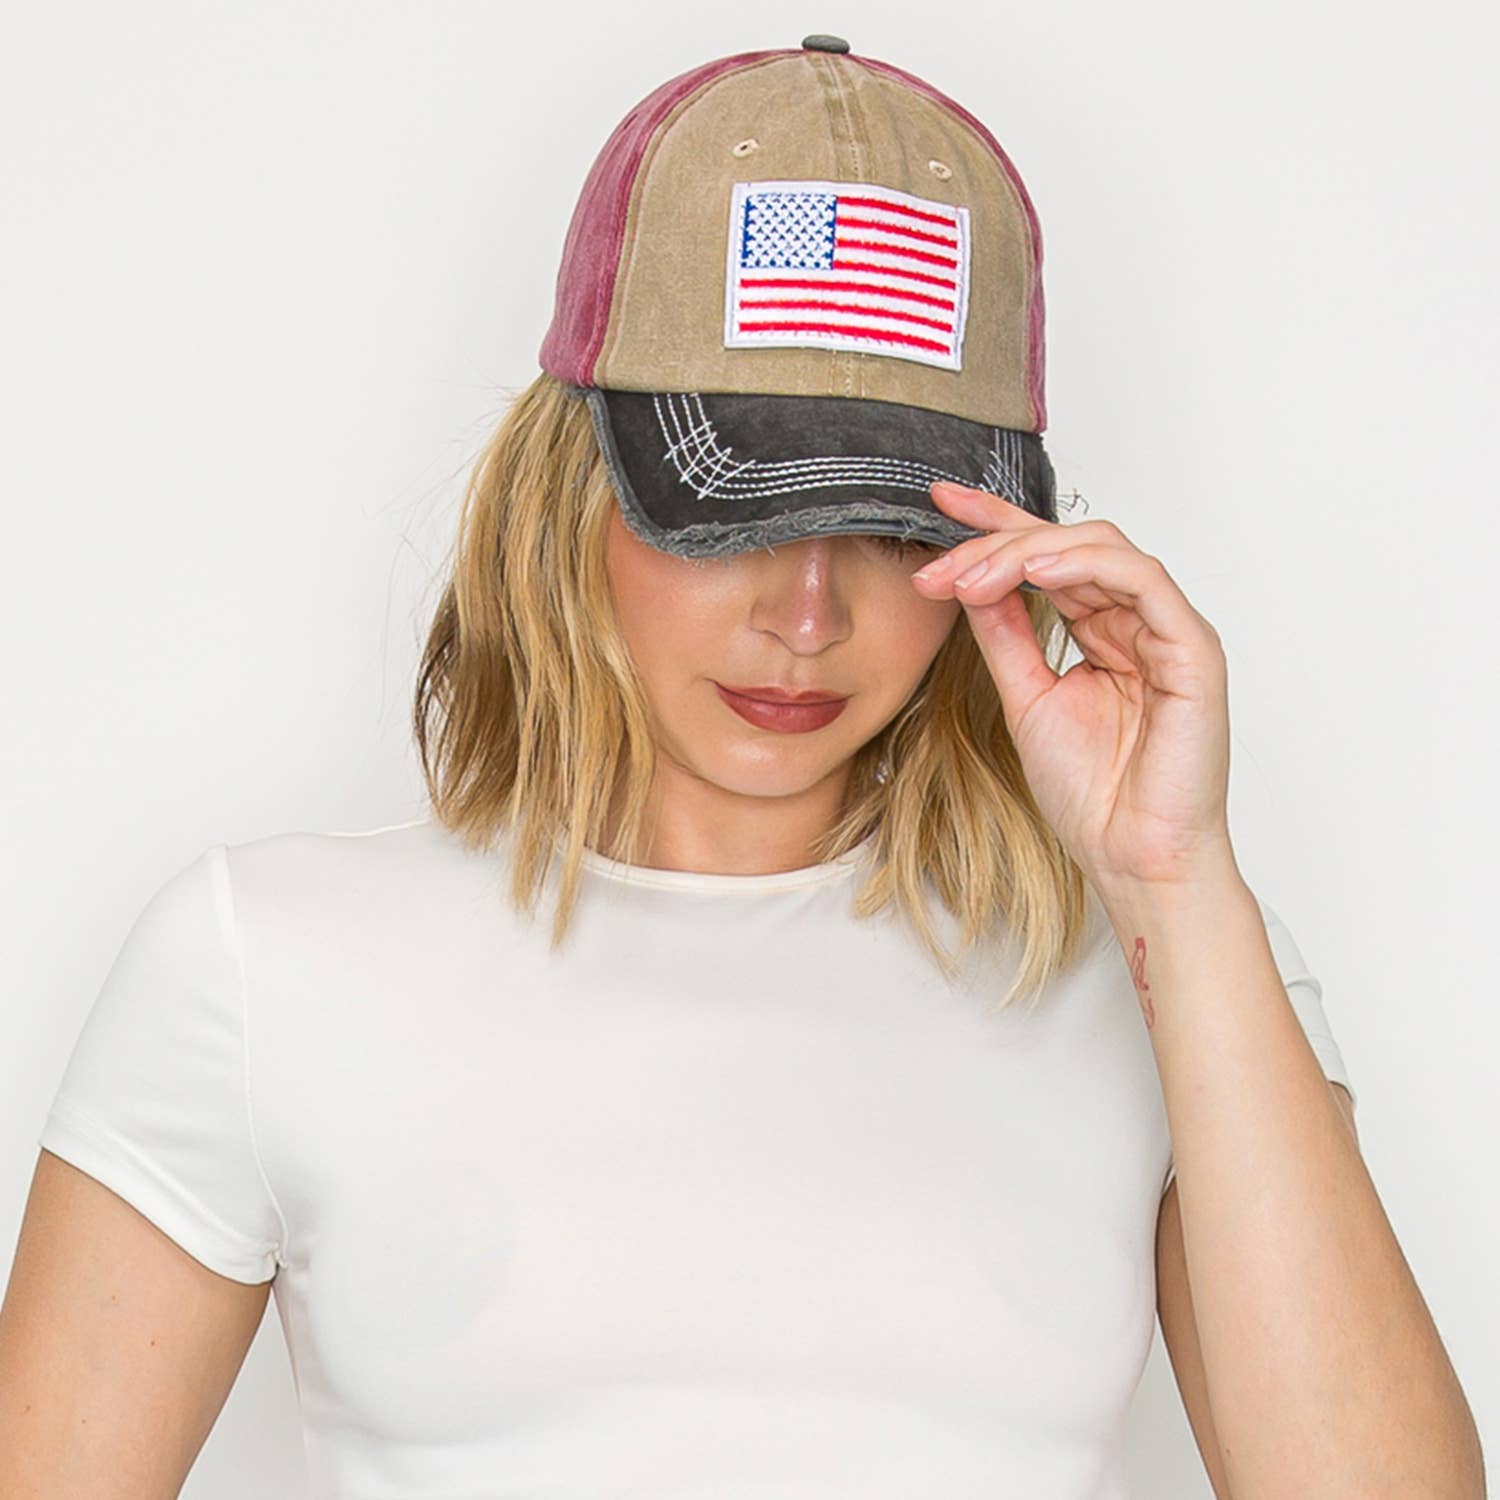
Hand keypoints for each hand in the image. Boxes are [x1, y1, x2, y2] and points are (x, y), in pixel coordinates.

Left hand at [912, 480, 1235, 889]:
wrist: (1131, 856)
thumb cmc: (1092, 793)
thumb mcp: (1026, 697)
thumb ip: (1005, 636)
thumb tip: (969, 582)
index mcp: (1105, 631)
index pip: (1050, 558)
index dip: (997, 525)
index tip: (941, 504)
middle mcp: (1138, 622)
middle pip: (1069, 544)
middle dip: (997, 542)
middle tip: (940, 563)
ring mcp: (1169, 631)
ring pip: (1101, 549)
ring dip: (1028, 552)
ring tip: (972, 574)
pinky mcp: (1193, 648)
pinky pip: (1143, 580)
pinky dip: (1086, 566)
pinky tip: (1036, 572)